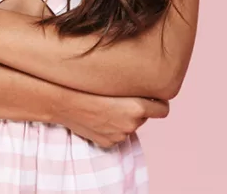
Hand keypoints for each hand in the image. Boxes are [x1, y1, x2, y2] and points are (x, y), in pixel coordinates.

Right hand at [53, 88, 168, 148]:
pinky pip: (116, 135)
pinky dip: (110, 129)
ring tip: (104, 107)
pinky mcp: (109, 143)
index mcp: (137, 108)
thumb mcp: (115, 83)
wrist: (64, 102)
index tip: (151, 98)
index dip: (158, 102)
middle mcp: (132, 124)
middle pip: (144, 116)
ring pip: (129, 126)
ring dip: (122, 119)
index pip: (163, 110)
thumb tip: (147, 92)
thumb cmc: (87, 86)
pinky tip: (98, 118)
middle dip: (136, 109)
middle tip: (119, 99)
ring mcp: (120, 136)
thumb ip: (134, 90)